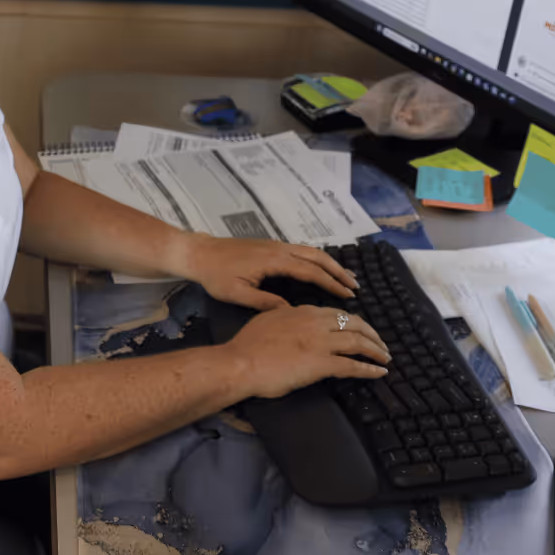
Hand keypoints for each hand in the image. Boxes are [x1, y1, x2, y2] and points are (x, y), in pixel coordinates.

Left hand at [176, 233, 358, 310]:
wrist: (198, 252)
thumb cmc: (215, 275)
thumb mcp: (238, 294)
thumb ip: (265, 302)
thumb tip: (291, 310)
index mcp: (273, 260)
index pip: (310, 271)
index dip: (331, 283)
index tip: (348, 295)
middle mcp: (279, 249)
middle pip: (317, 257)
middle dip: (338, 271)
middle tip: (356, 285)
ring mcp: (275, 245)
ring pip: (310, 251)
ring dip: (330, 263)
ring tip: (346, 277)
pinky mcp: (270, 246)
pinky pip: (301, 251)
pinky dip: (317, 259)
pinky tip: (322, 269)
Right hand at [226, 305, 388, 399]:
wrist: (240, 363)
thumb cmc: (247, 346)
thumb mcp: (267, 319)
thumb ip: (285, 317)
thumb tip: (291, 316)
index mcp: (303, 311)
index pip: (337, 313)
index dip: (353, 322)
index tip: (361, 329)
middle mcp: (315, 323)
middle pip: (355, 323)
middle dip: (372, 333)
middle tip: (381, 344)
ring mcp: (320, 343)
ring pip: (358, 341)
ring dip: (376, 350)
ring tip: (385, 358)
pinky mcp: (321, 363)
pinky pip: (352, 365)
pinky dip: (369, 369)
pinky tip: (380, 373)